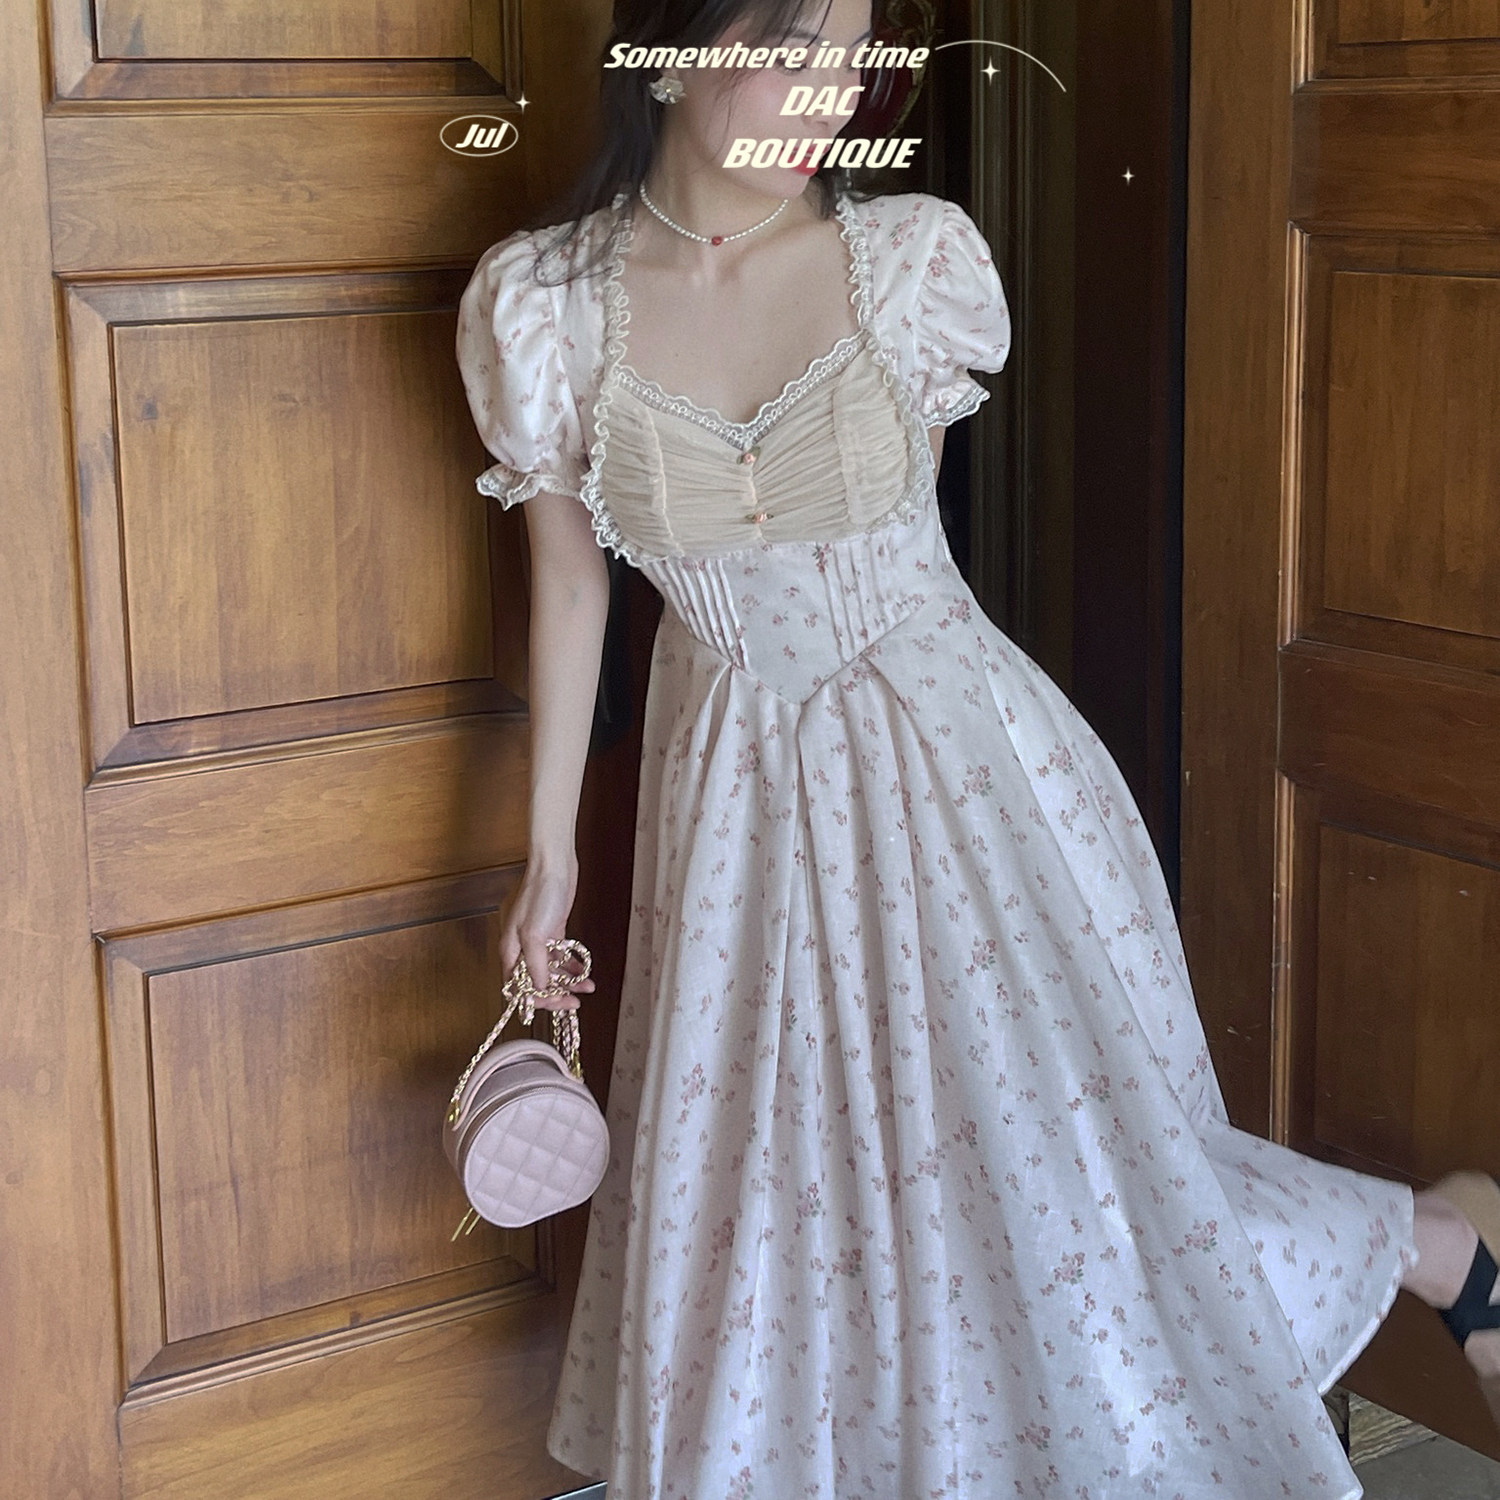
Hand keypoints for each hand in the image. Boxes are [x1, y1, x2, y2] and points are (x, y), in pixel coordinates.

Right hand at [498, 862, 596, 1010]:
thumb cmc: (540, 894)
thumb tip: (538, 987)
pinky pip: (560, 957)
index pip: (519, 988)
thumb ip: (536, 964)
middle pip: (535, 982)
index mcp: (511, 950)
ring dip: (568, 981)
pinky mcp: (553, 932)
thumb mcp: (535, 934)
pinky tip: (583, 971)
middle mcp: (522, 948)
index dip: (537, 999)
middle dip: (556, 994)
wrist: (555, 867)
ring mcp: (538, 941)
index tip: (557, 1002)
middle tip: (574, 1001)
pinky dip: (571, 966)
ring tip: (586, 987)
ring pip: (551, 971)